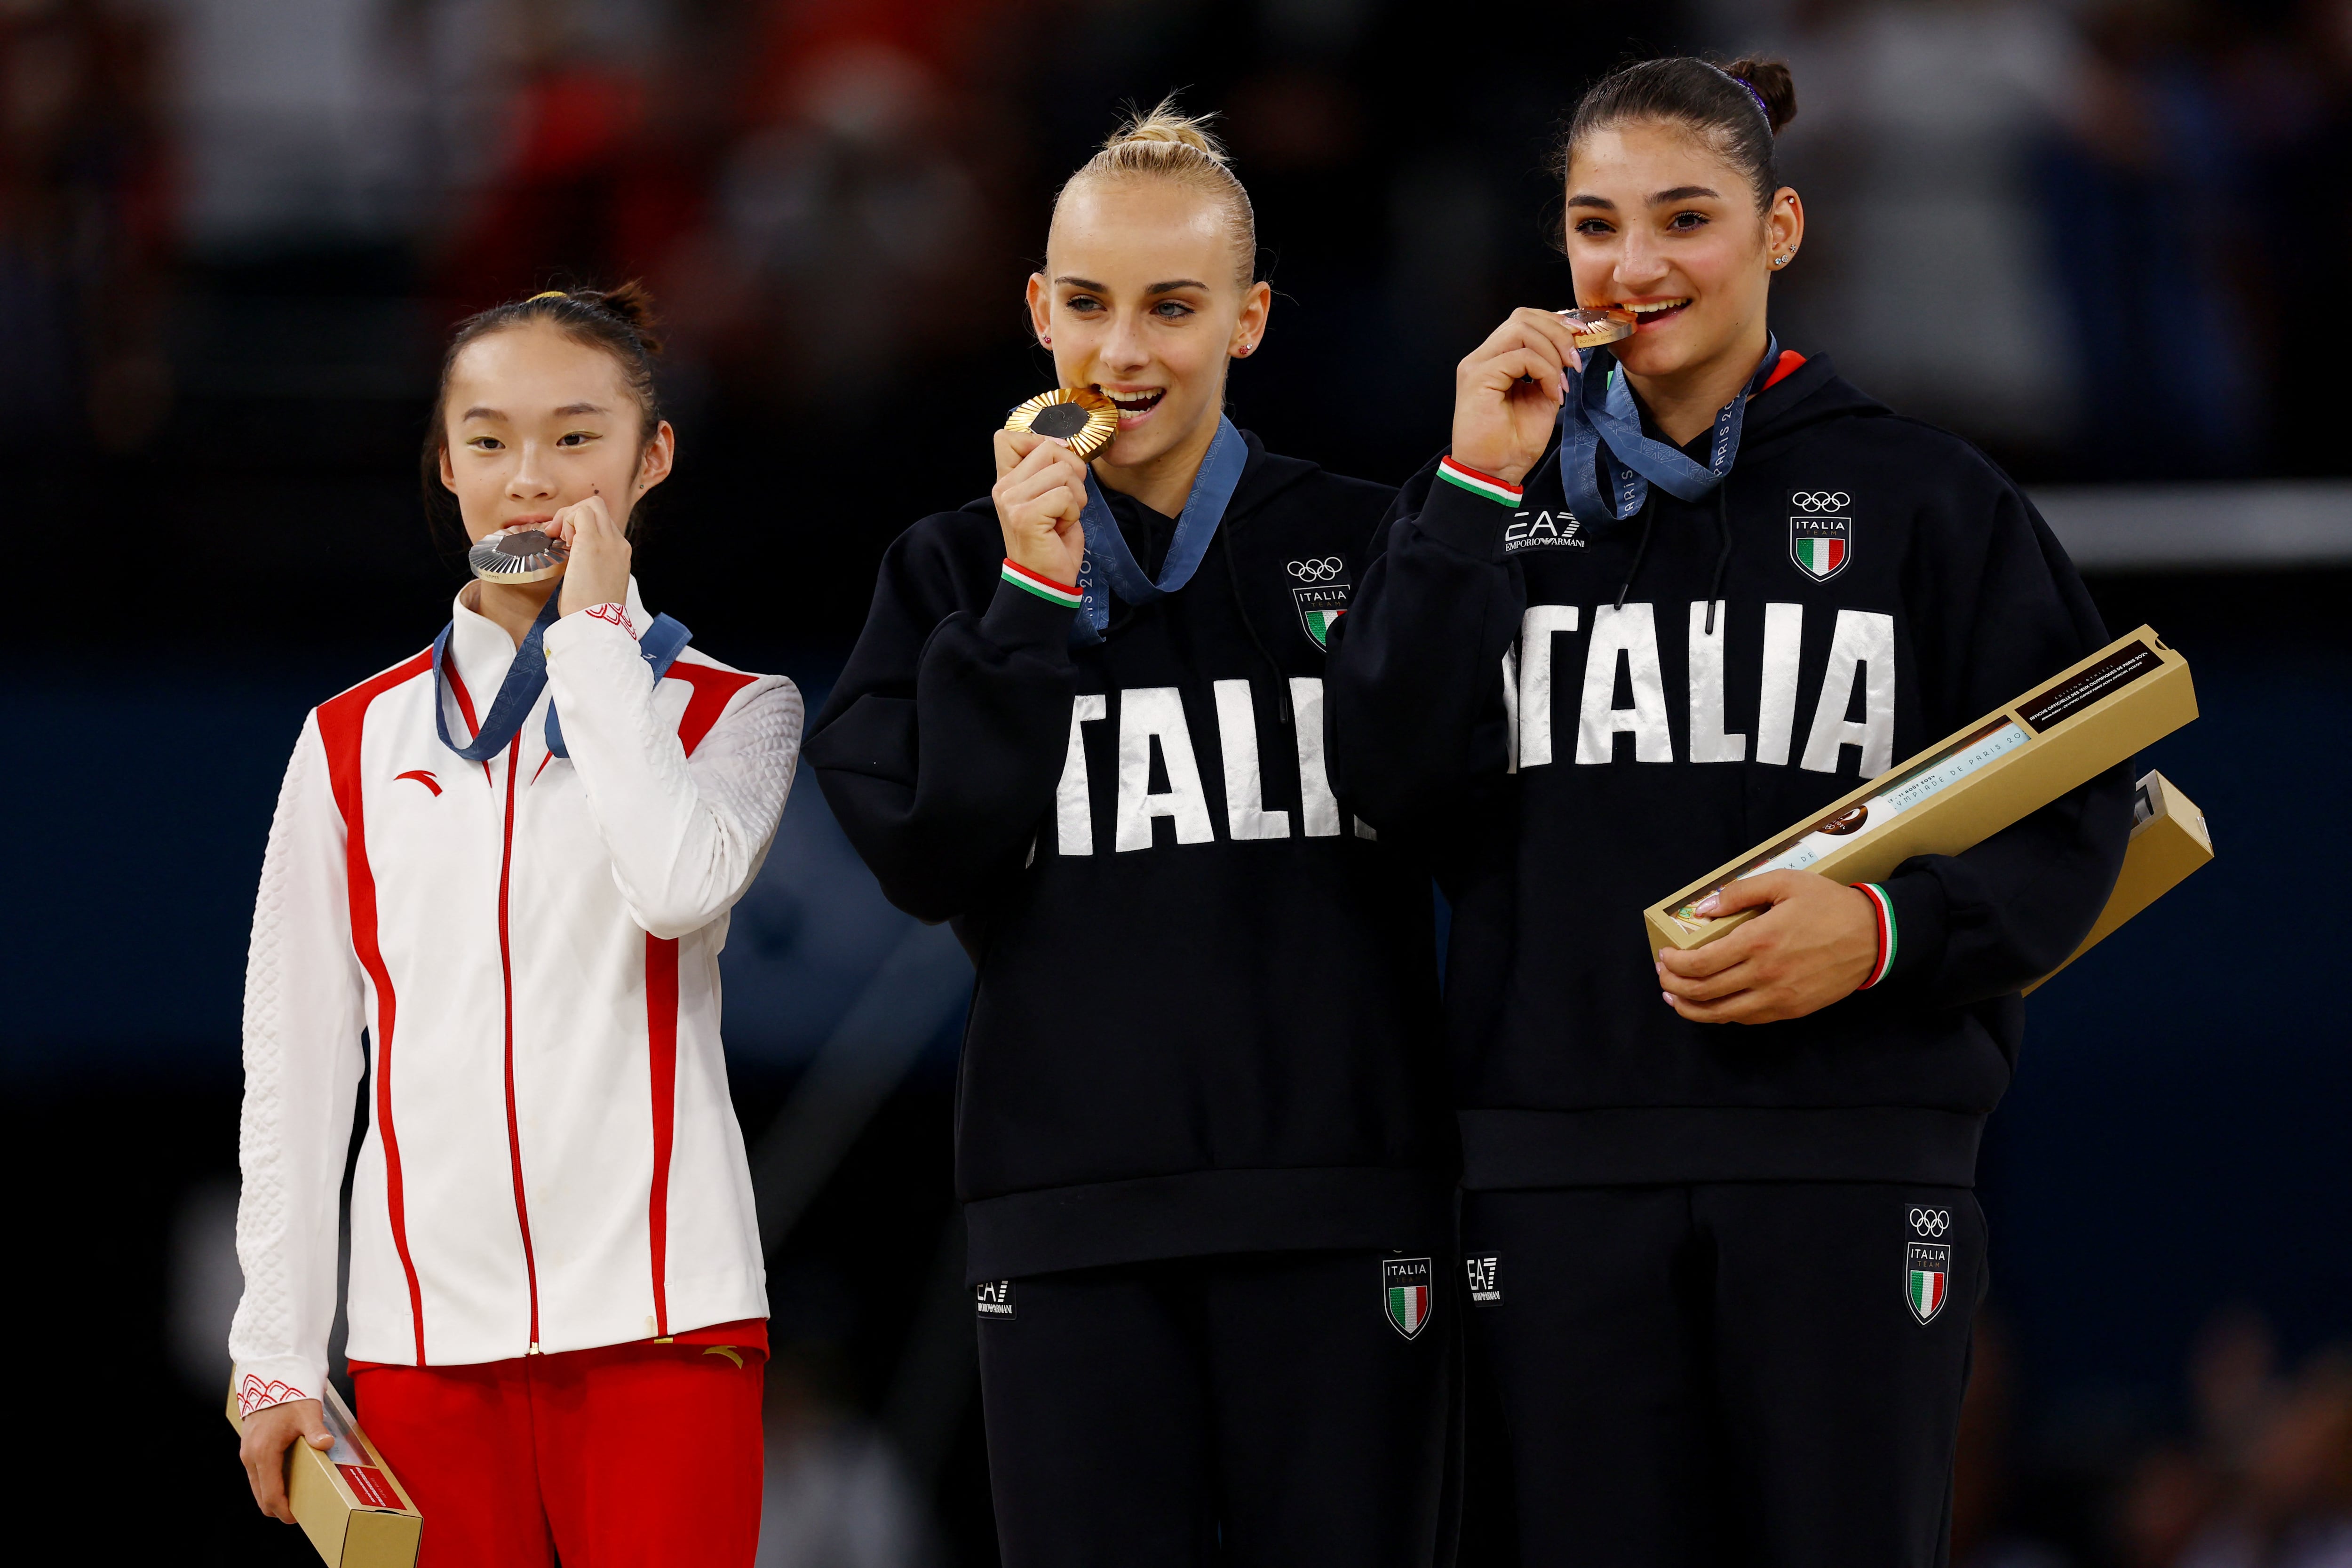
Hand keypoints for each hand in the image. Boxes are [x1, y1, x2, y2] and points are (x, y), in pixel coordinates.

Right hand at [240, 1398, 332, 1523]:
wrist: (270, 1376)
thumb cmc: (289, 1393)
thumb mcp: (307, 1412)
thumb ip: (316, 1431)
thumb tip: (326, 1444)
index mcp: (264, 1453)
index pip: (271, 1494)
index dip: (283, 1510)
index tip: (297, 1517)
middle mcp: (250, 1456)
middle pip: (261, 1495)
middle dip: (278, 1507)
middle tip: (300, 1510)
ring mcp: (247, 1452)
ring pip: (257, 1486)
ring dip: (273, 1495)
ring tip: (297, 1495)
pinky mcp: (249, 1447)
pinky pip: (257, 1474)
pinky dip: (269, 1482)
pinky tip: (288, 1478)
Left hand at [554, 490, 631, 616]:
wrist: (595, 622)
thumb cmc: (591, 610)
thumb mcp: (596, 584)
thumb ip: (590, 566)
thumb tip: (573, 559)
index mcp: (620, 553)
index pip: (602, 522)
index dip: (580, 525)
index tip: (566, 541)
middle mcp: (618, 543)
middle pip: (597, 507)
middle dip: (573, 514)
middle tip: (559, 535)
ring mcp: (608, 541)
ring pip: (590, 505)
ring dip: (569, 516)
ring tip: (560, 539)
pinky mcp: (592, 542)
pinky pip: (580, 513)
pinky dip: (565, 520)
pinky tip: (559, 540)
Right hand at [990, 429, 1089, 588]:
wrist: (1044, 581)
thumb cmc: (1052, 541)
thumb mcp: (1048, 497)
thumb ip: (1049, 469)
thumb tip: (1063, 442)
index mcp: (1006, 480)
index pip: (1007, 437)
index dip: (1041, 443)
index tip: (1055, 467)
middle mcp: (1003, 487)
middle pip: (1048, 448)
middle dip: (1072, 472)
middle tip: (1066, 501)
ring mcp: (1011, 501)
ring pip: (1063, 470)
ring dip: (1076, 496)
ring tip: (1062, 517)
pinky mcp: (1025, 516)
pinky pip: (1065, 495)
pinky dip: (1073, 512)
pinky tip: (1061, 528)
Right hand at [1451, 308, 1586, 484]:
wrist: (1494, 473)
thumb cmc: (1514, 443)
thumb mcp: (1542, 397)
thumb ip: (1549, 369)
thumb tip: (1569, 349)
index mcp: (1495, 359)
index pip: (1524, 320)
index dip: (1555, 324)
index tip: (1580, 342)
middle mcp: (1482, 356)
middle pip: (1522, 317)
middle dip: (1557, 332)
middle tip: (1575, 360)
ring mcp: (1477, 365)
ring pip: (1521, 330)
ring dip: (1552, 352)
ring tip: (1563, 381)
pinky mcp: (1478, 377)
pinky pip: (1521, 357)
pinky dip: (1545, 372)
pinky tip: (1552, 393)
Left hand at [1656, 871, 1879, 1024]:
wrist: (1875, 937)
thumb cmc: (1829, 905)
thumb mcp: (1785, 882)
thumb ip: (1740, 892)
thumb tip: (1704, 908)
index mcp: (1758, 940)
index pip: (1699, 963)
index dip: (1674, 964)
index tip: (1664, 956)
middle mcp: (1764, 974)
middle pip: (1703, 991)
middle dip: (1674, 985)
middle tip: (1663, 976)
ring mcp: (1778, 997)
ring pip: (1721, 1013)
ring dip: (1691, 1008)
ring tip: (1675, 998)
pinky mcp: (1791, 1010)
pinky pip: (1747, 1018)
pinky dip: (1722, 1014)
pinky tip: (1712, 1004)